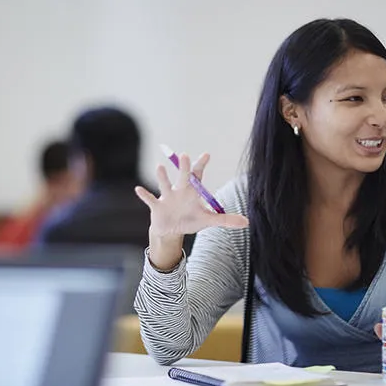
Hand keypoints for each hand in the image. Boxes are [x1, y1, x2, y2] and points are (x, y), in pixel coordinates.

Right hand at [134, 152, 248, 238]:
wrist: (171, 231)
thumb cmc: (190, 220)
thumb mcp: (208, 220)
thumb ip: (226, 220)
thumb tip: (247, 223)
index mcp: (192, 192)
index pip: (198, 175)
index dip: (201, 165)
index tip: (206, 154)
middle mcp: (179, 191)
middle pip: (182, 177)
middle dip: (184, 167)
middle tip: (186, 155)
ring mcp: (166, 198)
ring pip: (164, 185)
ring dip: (162, 177)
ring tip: (159, 167)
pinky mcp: (157, 207)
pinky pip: (150, 199)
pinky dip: (145, 195)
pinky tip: (139, 189)